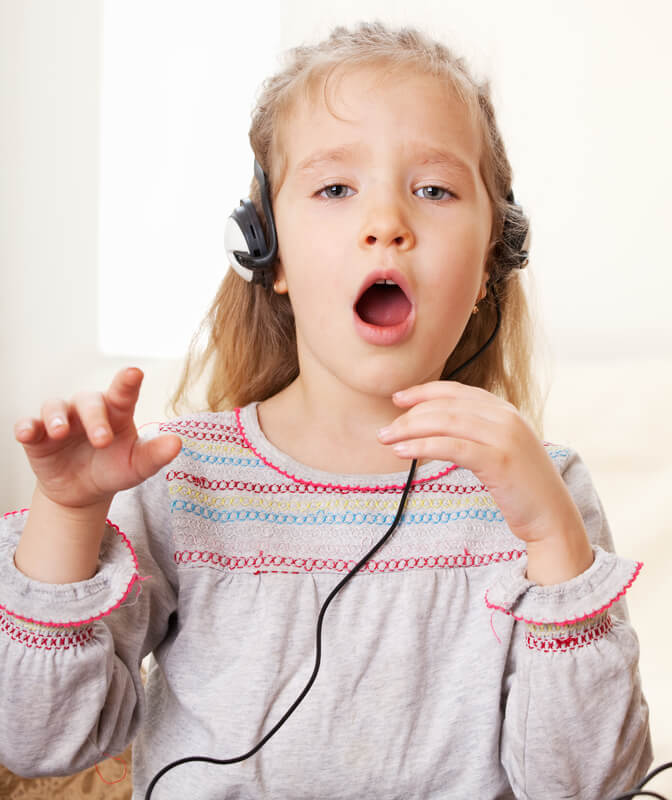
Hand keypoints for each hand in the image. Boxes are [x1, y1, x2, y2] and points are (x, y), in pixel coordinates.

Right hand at [14, 367, 181, 509]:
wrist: (83, 491)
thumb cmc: (114, 469)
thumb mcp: (136, 466)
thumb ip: (155, 454)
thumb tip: (177, 443)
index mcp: (117, 411)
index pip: (123, 392)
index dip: (128, 381)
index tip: (135, 372)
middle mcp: (89, 409)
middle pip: (90, 402)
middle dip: (95, 419)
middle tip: (102, 440)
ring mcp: (62, 419)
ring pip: (55, 406)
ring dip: (56, 417)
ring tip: (60, 432)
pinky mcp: (38, 435)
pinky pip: (28, 425)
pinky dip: (26, 427)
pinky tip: (27, 433)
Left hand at [377, 381, 585, 547]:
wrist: (553, 517)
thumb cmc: (521, 487)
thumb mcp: (501, 449)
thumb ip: (477, 432)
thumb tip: (434, 427)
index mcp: (504, 410)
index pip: (455, 391)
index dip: (423, 392)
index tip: (398, 399)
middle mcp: (505, 416)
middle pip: (445, 406)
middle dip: (409, 416)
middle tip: (384, 431)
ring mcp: (504, 436)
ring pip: (444, 422)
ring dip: (409, 429)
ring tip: (386, 440)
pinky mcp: (498, 460)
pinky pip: (451, 446)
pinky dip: (422, 446)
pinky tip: (403, 452)